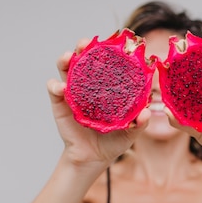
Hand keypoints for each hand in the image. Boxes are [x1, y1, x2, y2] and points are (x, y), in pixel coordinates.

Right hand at [47, 39, 149, 166]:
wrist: (93, 159)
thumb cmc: (113, 142)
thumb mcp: (130, 132)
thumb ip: (139, 123)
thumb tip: (147, 112)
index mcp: (106, 86)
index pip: (106, 62)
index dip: (108, 50)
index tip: (113, 43)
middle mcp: (88, 84)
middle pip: (84, 58)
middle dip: (83, 46)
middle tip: (85, 43)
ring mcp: (73, 92)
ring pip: (65, 67)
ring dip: (65, 59)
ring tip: (69, 57)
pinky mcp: (59, 103)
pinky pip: (54, 88)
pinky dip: (55, 85)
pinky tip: (62, 88)